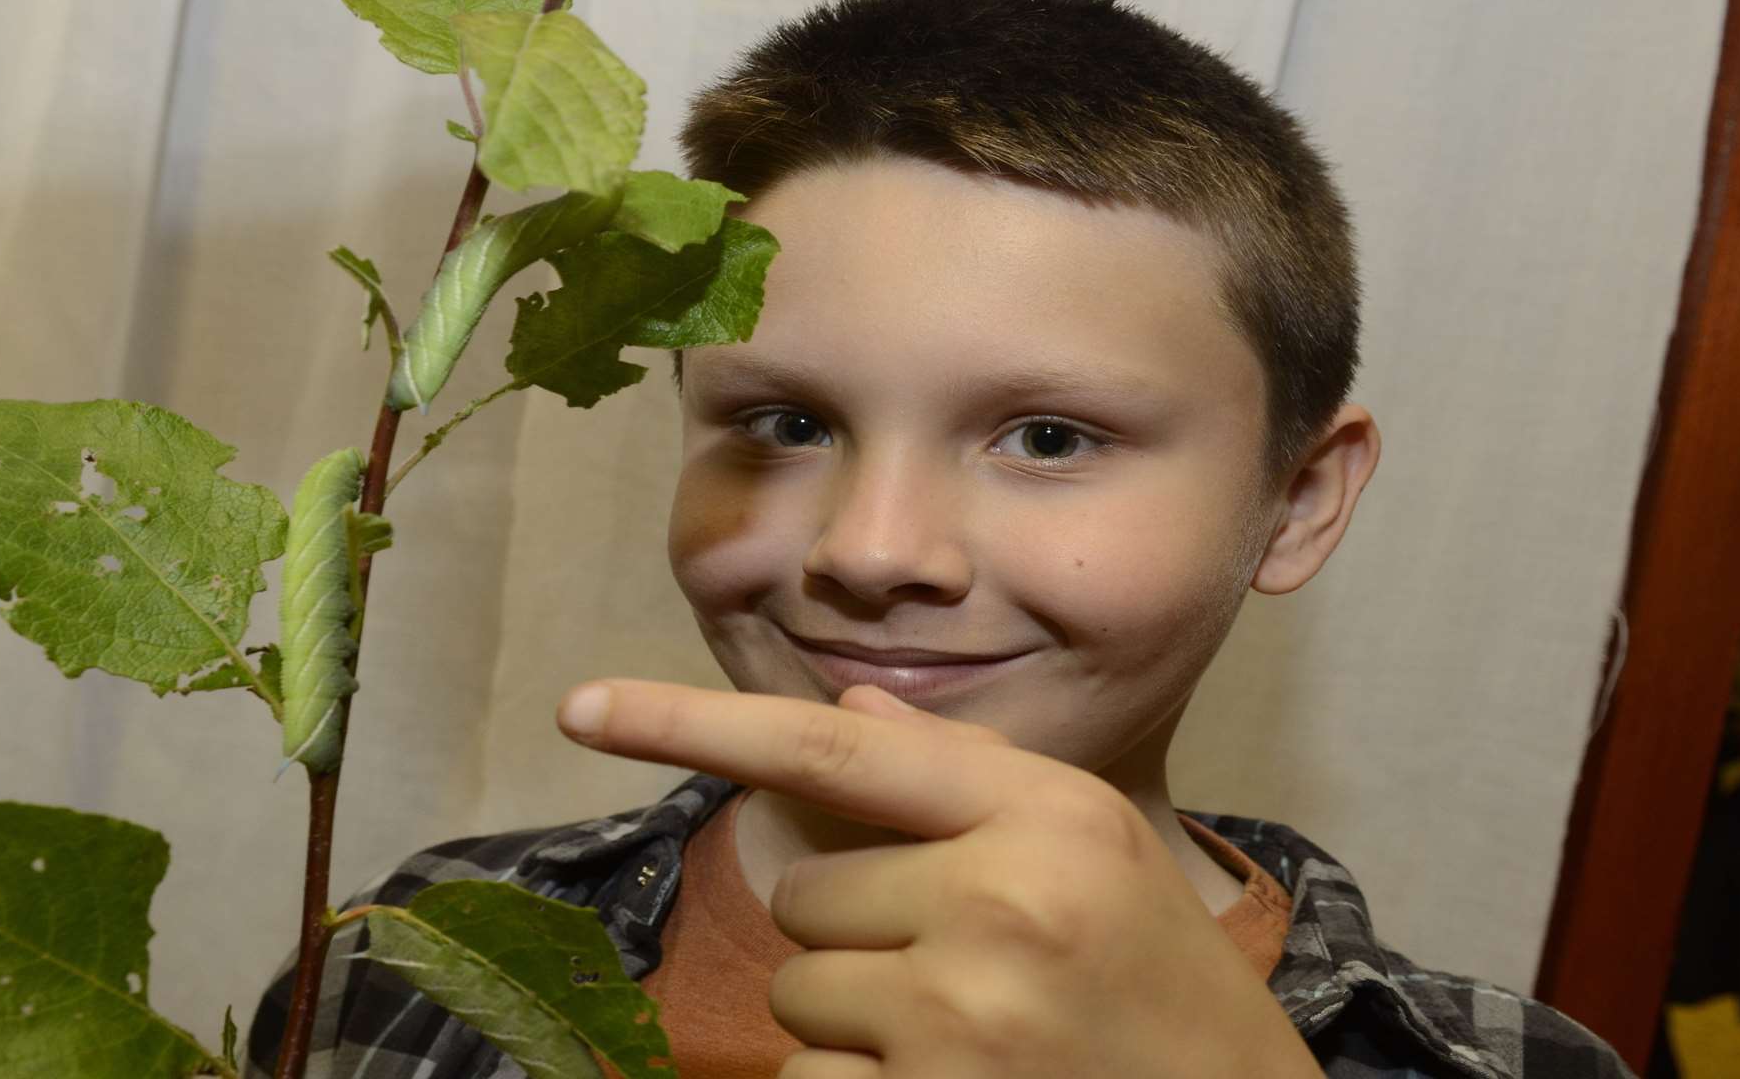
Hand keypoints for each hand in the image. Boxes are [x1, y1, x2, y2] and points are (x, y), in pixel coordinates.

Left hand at [554, 679, 1320, 1077]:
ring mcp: (959, 1022)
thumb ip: (965, 776)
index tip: (579, 705)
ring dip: (858, 1016)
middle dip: (863, 927)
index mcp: (1043, 816)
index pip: (830, 747)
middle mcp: (998, 907)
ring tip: (973, 1034)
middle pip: (806, 888)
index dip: (690, 721)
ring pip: (799, 990)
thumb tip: (848, 705)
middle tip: (975, 966)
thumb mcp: (1093, 849)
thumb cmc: (1159, 983)